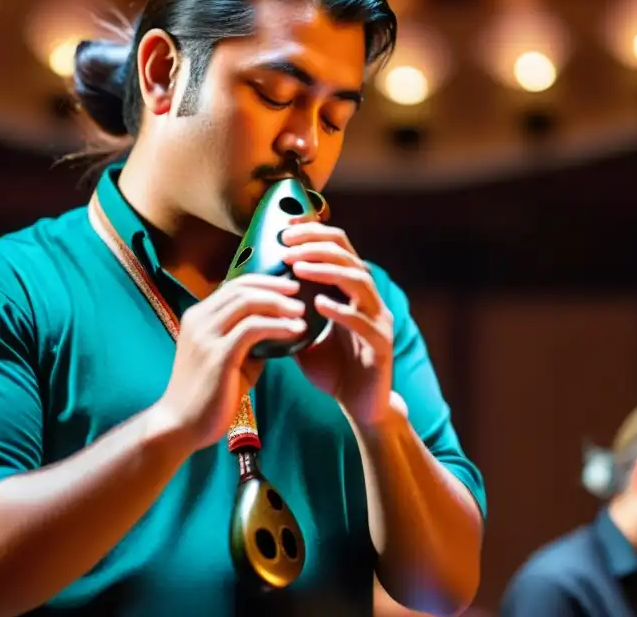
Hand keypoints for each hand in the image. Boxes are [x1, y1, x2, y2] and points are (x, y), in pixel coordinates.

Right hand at [157, 274, 306, 450]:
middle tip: (299, 291)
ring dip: (278, 303)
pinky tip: (295, 330)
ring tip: (301, 311)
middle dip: (274, 286)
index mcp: (198, 317)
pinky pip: (252, 329)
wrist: (181, 425)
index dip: (263, 281)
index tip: (288, 286)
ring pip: (246, 302)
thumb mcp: (229, 359)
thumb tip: (278, 329)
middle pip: (241, 288)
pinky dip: (277, 325)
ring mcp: (206, 336)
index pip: (233, 285)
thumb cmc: (207, 395)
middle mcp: (199, 320)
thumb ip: (249, 341)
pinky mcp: (218, 355)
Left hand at [281, 222, 394, 427]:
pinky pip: (363, 321)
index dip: (314, 233)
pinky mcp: (381, 345)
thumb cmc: (333, 370)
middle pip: (349, 256)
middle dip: (317, 245)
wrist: (360, 408)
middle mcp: (369, 300)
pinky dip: (340, 309)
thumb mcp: (305, 336)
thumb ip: (290, 314)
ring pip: (359, 281)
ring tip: (299, 268)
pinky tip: (318, 304)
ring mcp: (378, 320)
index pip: (338, 249)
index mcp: (352, 292)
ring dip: (327, 270)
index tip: (285, 229)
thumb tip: (255, 295)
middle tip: (287, 247)